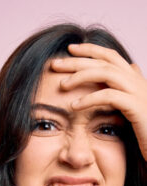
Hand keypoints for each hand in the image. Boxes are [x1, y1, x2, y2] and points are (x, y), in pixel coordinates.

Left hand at [50, 43, 146, 160]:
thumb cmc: (143, 129)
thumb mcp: (133, 105)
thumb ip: (127, 88)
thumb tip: (129, 68)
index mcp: (133, 79)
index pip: (110, 56)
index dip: (90, 50)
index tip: (69, 49)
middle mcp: (136, 81)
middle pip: (104, 61)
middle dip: (77, 60)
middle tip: (54, 64)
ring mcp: (138, 92)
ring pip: (106, 73)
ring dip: (81, 76)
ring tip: (62, 85)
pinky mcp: (137, 107)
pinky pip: (109, 96)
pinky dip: (89, 99)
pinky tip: (74, 106)